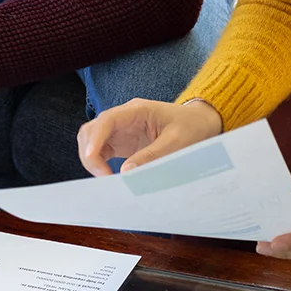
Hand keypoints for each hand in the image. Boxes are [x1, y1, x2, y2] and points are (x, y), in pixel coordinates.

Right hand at [76, 98, 223, 176]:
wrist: (200, 123)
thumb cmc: (191, 127)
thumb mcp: (177, 141)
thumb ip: (153, 155)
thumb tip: (126, 172)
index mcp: (137, 110)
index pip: (106, 120)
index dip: (94, 139)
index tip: (92, 158)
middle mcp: (124, 118)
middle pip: (92, 131)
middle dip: (89, 154)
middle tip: (103, 178)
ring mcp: (121, 130)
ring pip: (92, 141)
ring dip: (92, 160)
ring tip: (106, 180)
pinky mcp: (122, 142)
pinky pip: (101, 152)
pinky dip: (99, 165)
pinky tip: (109, 177)